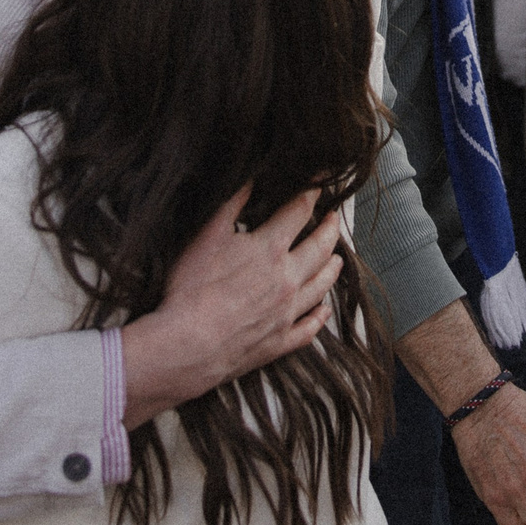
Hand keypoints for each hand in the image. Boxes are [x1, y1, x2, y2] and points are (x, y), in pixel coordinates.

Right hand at [120, 185, 343, 424]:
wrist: (187, 346)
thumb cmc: (192, 289)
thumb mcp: (206, 235)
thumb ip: (232, 204)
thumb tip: (252, 178)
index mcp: (270, 249)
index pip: (299, 212)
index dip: (312, 193)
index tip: (321, 182)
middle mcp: (287, 279)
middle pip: (319, 248)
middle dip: (330, 229)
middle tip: (335, 218)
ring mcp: (286, 313)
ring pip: (321, 286)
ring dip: (332, 269)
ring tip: (338, 259)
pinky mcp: (279, 342)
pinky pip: (309, 328)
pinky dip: (320, 317)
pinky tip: (324, 311)